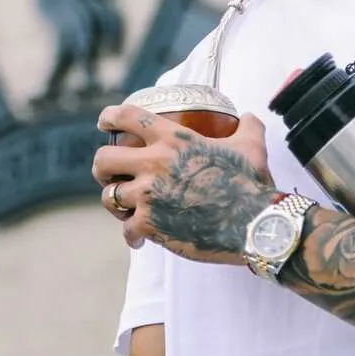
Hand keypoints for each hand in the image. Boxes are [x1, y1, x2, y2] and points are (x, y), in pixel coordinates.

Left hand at [93, 104, 277, 263]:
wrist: (252, 224)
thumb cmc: (250, 183)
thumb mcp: (251, 146)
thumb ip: (247, 126)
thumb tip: (247, 117)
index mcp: (172, 138)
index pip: (127, 117)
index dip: (109, 117)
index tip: (105, 123)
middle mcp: (154, 163)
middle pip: (103, 159)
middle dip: (103, 168)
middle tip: (112, 175)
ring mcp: (148, 195)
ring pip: (108, 196)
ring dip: (116, 203)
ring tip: (126, 208)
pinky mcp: (150, 224)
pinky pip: (126, 230)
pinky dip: (132, 235)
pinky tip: (140, 238)